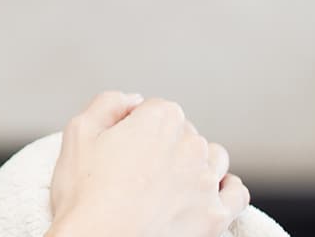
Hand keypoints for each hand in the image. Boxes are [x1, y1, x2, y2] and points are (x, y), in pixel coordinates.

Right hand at [48, 92, 249, 236]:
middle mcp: (191, 145)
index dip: (136, 127)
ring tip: (171, 183)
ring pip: (214, 158)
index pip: (156, 109)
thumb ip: (108, 103)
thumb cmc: (85, 195)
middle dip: (165, 146)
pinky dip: (226, 190)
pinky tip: (211, 194)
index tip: (121, 148)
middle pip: (185, 133)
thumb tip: (133, 100)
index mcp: (160, 119)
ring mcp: (206, 182)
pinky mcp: (215, 215)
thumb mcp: (78, 132)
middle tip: (137, 170)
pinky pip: (236, 194)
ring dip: (196, 164)